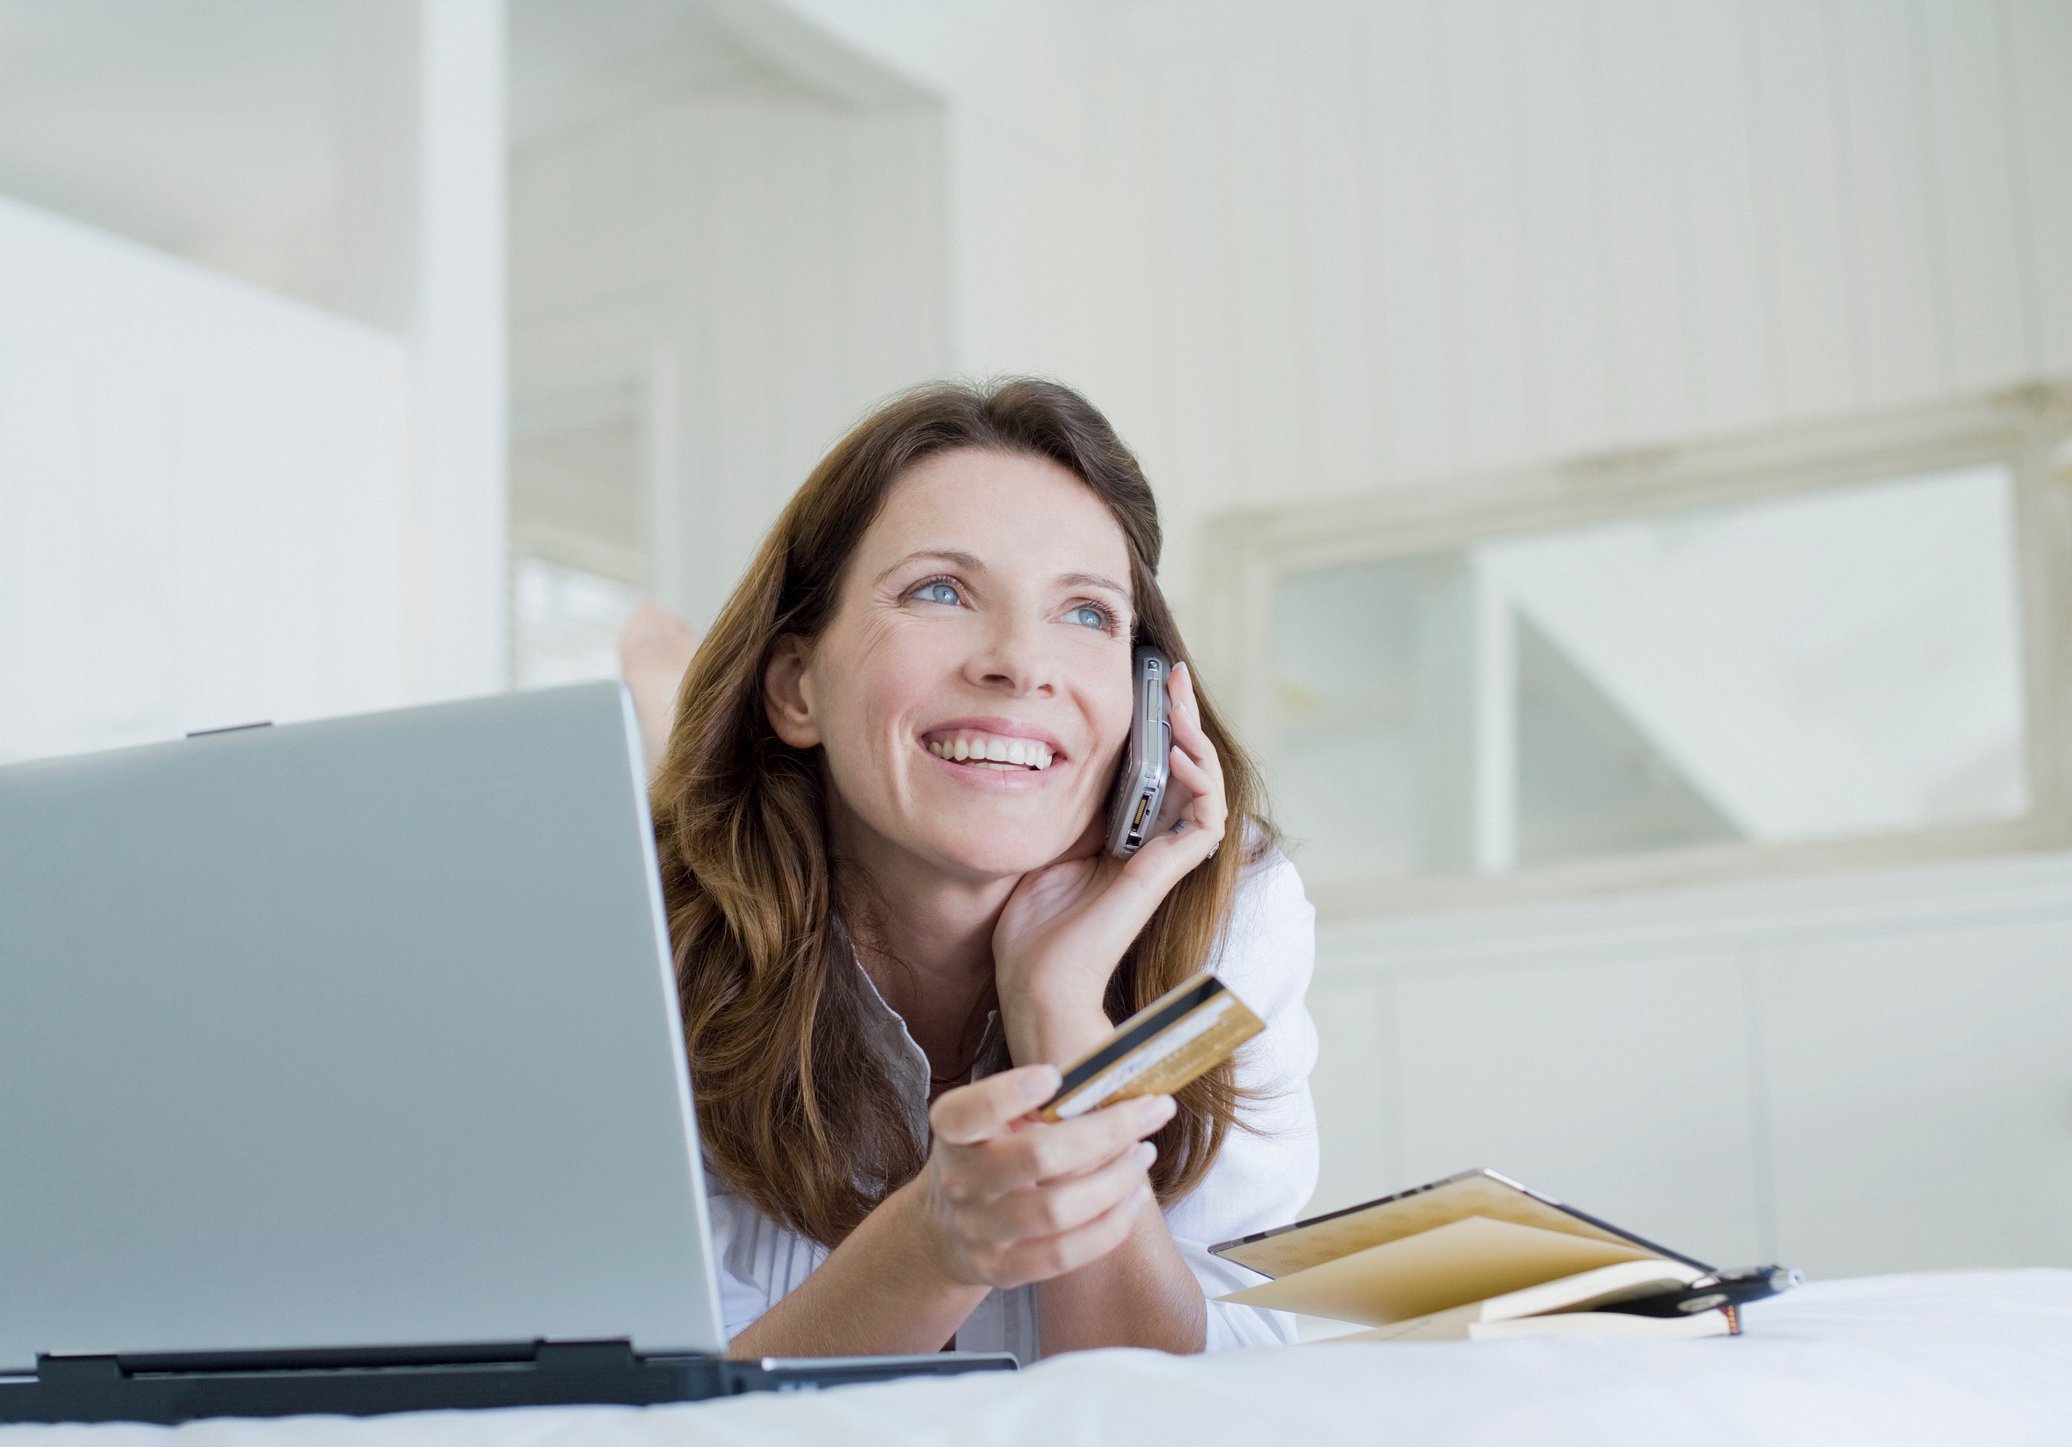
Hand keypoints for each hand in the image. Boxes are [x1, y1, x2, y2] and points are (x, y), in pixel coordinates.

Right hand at [905, 1064, 1174, 1290]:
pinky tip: (1134, 1196)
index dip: (1009, 1093)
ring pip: (1057, 1209)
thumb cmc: (985, 1158)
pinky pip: (1066, 1254)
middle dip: (1105, 1131)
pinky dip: (1110, 1224)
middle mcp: (960, 1182)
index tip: (1054, 1076)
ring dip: (1115, 1179)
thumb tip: (1108, 1080)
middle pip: (1036, 1156)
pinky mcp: (1003, 1269)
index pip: (969, 1112)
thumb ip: (1032, 1104)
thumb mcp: (990, 1124)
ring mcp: (980, 1231)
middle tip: (1150, 1111)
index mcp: (954, 1133)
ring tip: (1144, 1153)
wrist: (943, 1233)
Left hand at [992, 661, 1227, 1058]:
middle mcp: (1149, 843)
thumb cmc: (1031, 923)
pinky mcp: (1166, 873)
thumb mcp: (1043, 842)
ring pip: (1206, 788)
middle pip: (1186, 769)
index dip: (1160, 725)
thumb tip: (1041, 755)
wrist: (1035, 976)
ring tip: (1178, 707)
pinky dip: (1202, 785)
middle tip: (1174, 674)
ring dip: (1198, 742)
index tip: (1150, 681)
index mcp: (1122, 835)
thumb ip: (1060, 807)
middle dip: (1183, 717)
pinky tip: (1180, 756)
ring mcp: (1161, 858)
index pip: (1157, 768)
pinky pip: (1206, 821)